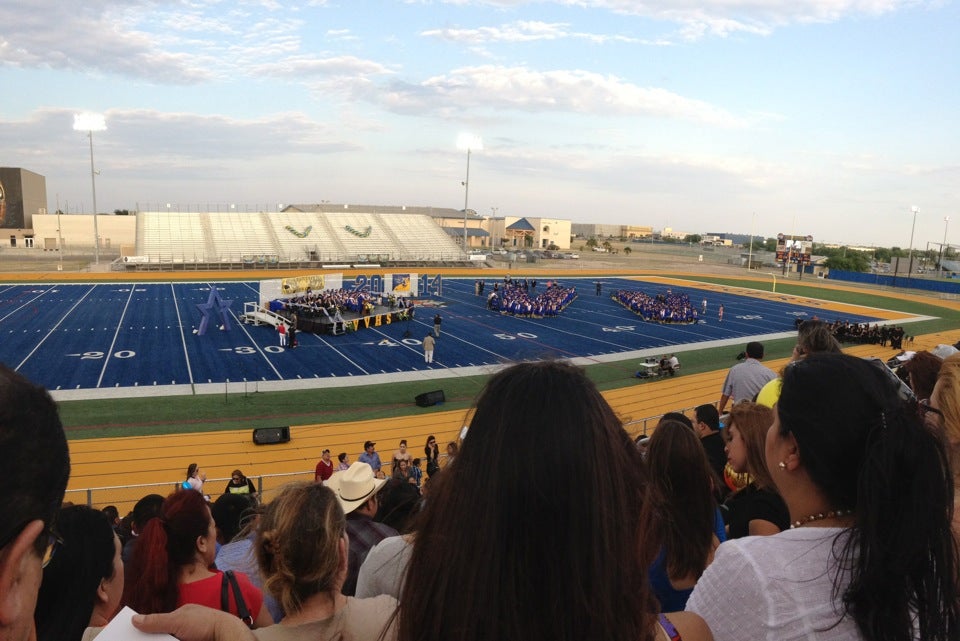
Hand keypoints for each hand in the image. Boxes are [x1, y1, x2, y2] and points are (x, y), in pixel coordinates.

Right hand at [132, 605, 256, 640]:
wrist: (225, 635)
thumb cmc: (204, 623)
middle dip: (148, 637)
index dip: (144, 629)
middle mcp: (182, 627)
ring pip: (167, 639)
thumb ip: (156, 621)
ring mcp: (187, 637)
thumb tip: (134, 619)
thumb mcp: (177, 621)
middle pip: (160, 635)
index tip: (129, 634)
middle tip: (132, 640)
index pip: (157, 622)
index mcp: (180, 615)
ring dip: (157, 640)